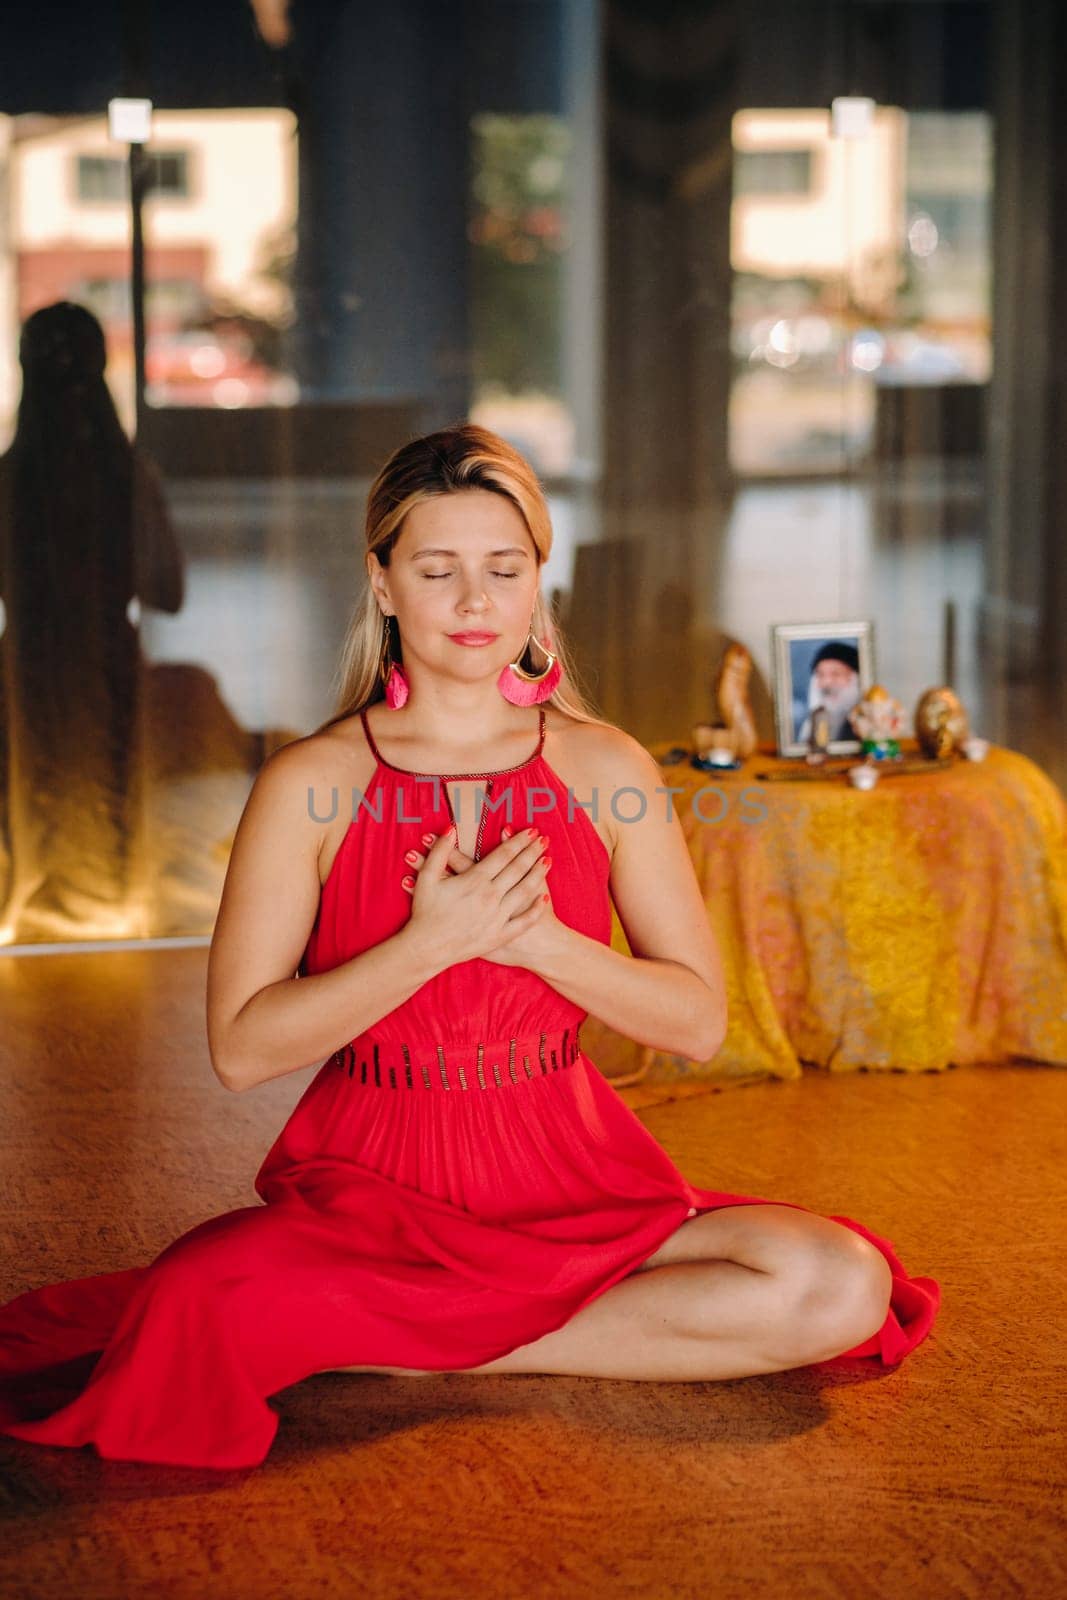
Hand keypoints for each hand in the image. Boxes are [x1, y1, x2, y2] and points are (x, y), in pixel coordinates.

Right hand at [399, 824, 551, 967]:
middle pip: (518, 868)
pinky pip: (524, 921)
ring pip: (524, 890)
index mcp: (475, 880)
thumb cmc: (425, 913)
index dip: (518, 841)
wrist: (427, 949)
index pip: (503, 855)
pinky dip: (536, 909)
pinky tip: (545, 898)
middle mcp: (490, 896)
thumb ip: (440, 851)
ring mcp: (497, 917)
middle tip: (543, 839)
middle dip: (532, 852)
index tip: (530, 831)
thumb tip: (450, 828)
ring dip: (538, 874)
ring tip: (548, 860)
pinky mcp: (500, 935)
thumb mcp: (427, 878)